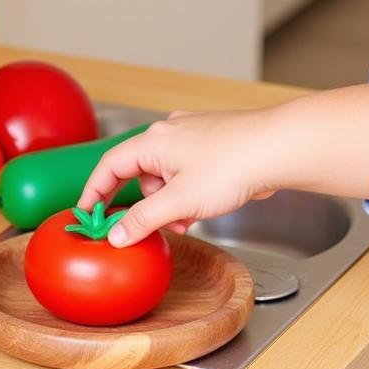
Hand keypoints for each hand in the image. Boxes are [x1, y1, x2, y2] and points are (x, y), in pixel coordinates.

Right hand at [78, 108, 283, 245]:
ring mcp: (194, 138)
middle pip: (139, 175)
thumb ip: (143, 219)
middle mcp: (170, 134)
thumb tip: (117, 234)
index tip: (88, 214)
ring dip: (170, 204)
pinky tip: (203, 210)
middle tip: (152, 228)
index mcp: (152, 141)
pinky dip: (189, 195)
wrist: (279, 148)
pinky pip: (188, 175)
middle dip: (146, 206)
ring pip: (166, 178)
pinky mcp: (214, 146)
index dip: (95, 192)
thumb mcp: (178, 201)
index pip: (109, 166)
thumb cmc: (232, 165)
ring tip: (187, 220)